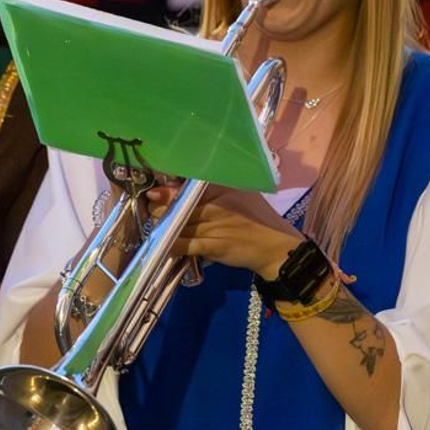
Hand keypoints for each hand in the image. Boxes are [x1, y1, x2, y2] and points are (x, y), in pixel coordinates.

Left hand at [147, 184, 301, 277]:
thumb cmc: (255, 218)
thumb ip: (206, 190)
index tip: (154, 193)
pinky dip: (170, 244)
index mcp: (220, 185)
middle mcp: (214, 201)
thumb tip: (169, 190)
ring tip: (162, 227)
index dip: (164, 188)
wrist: (276, 246)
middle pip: (173, 203)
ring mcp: (212, 224)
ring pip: (174, 223)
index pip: (182, 183)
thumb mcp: (235, 194)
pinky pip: (181, 244)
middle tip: (157, 212)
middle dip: (159, 209)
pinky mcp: (212, 245)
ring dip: (163, 227)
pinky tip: (165, 244)